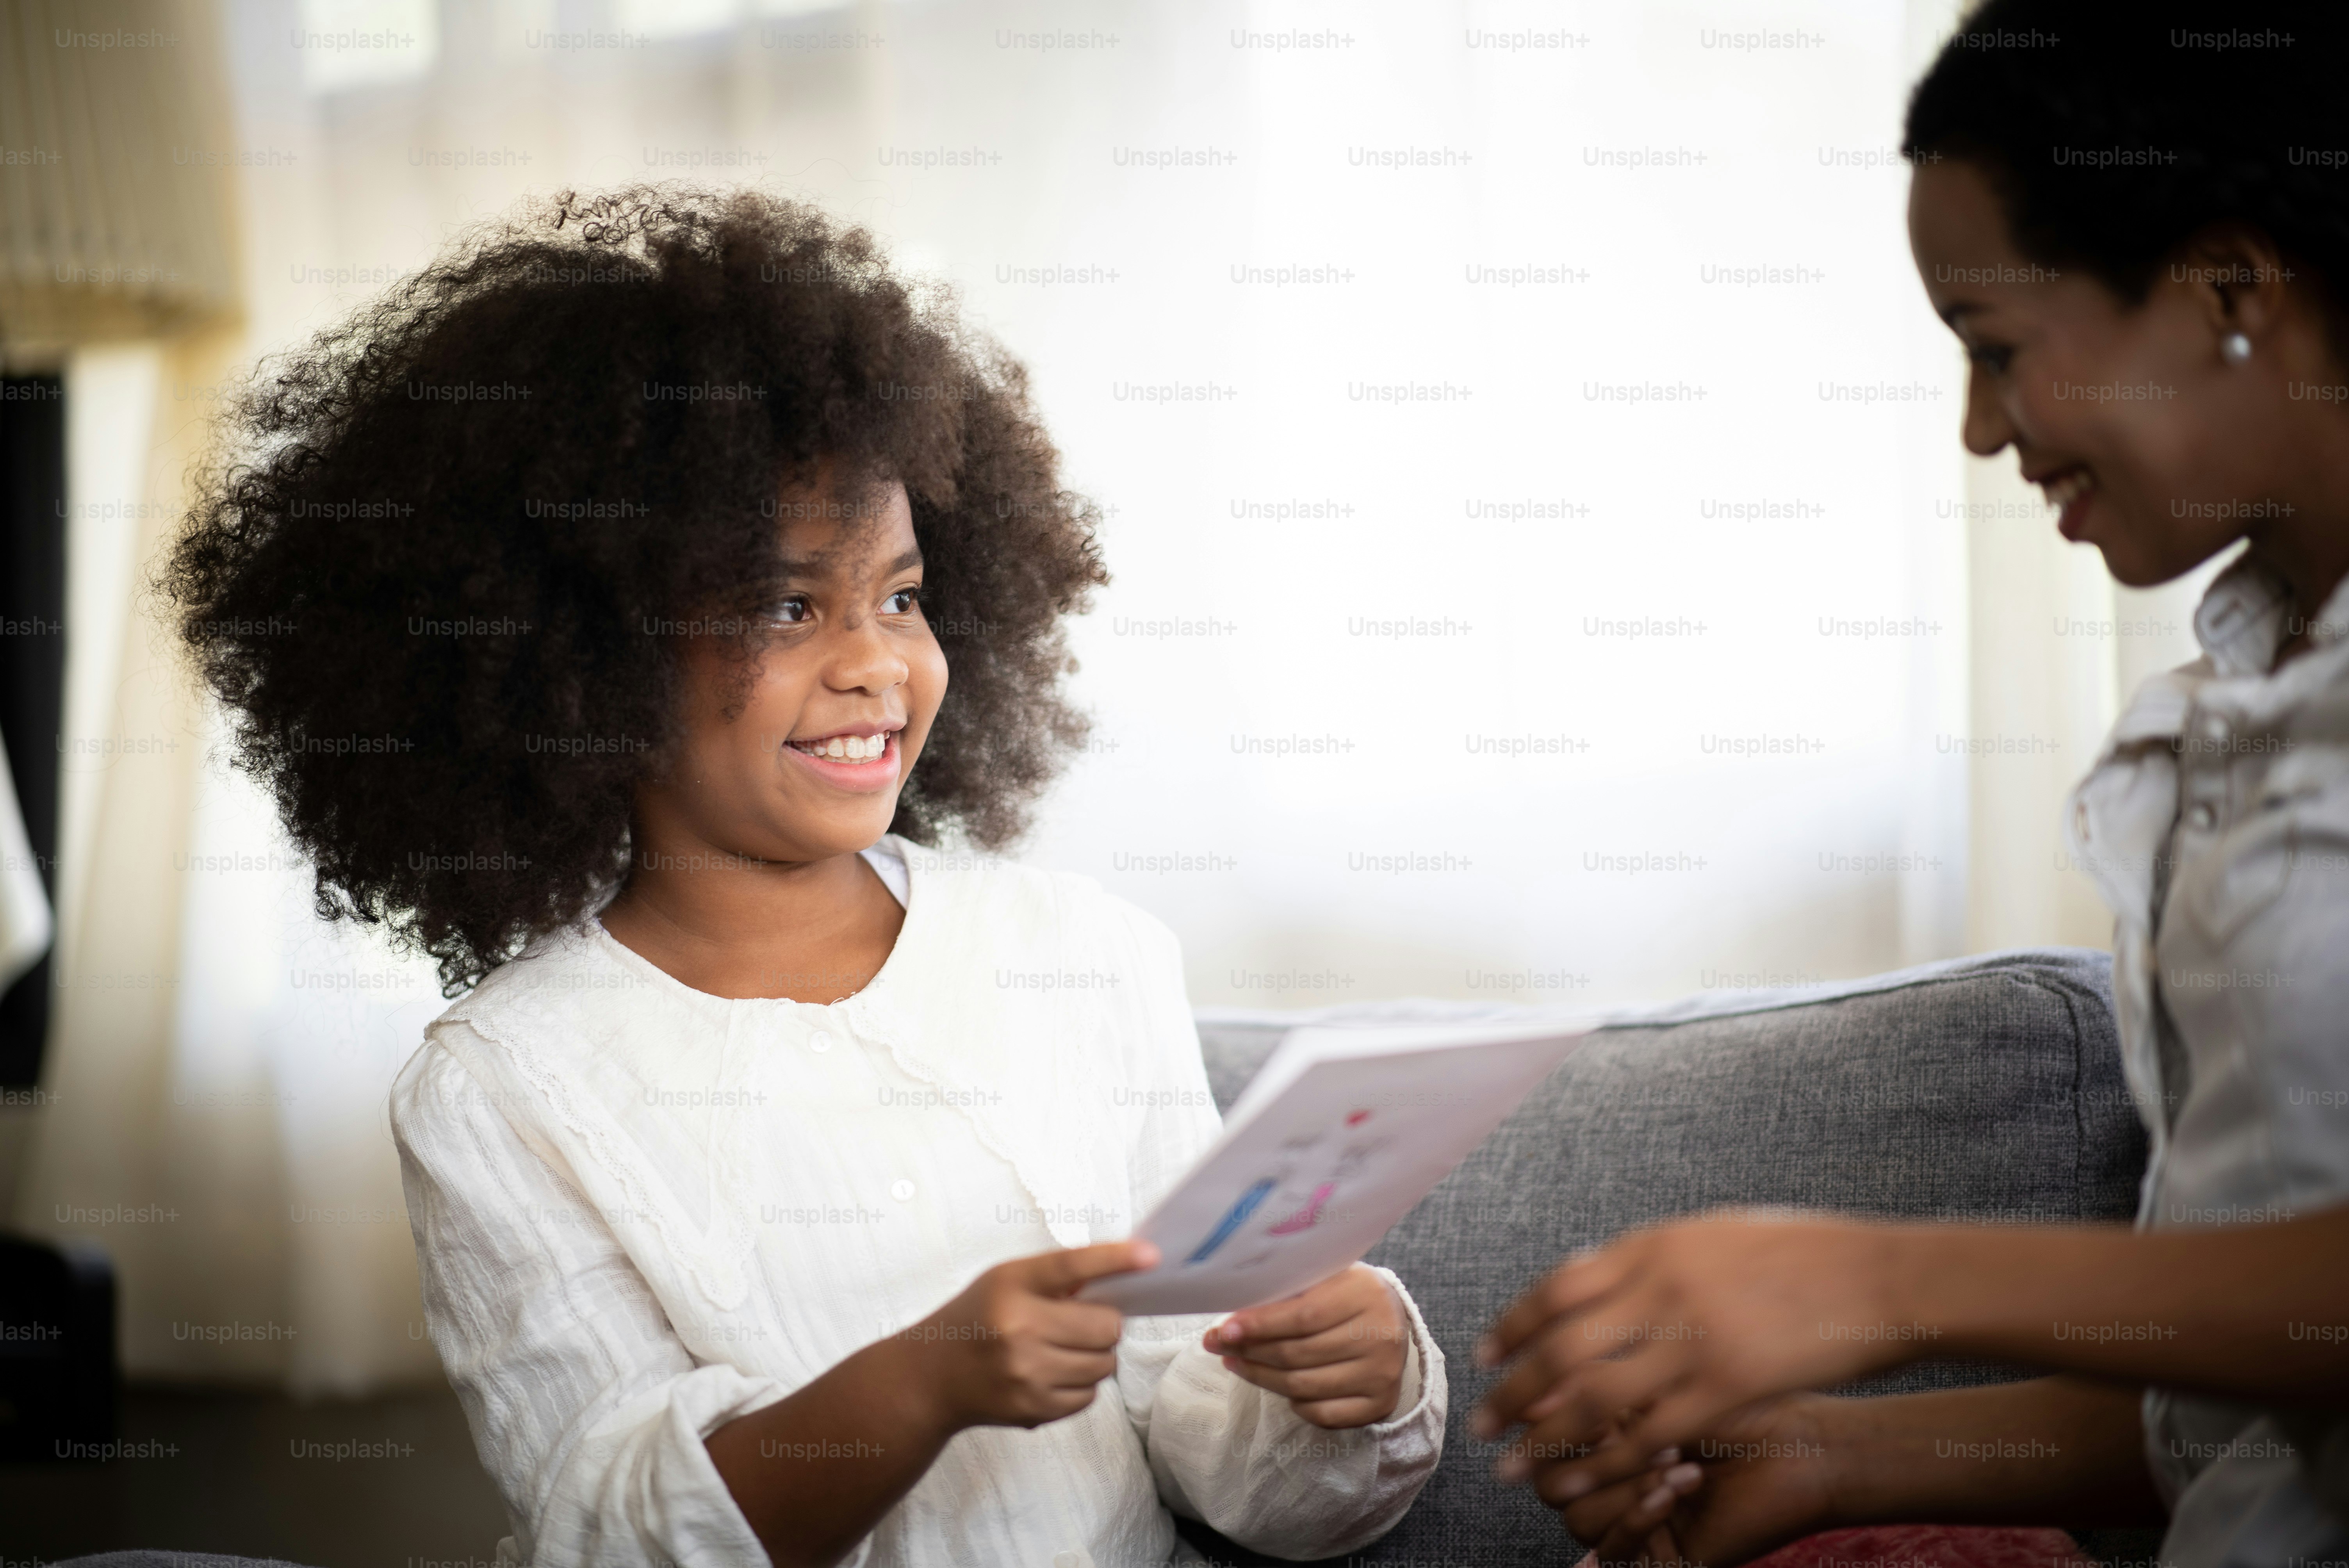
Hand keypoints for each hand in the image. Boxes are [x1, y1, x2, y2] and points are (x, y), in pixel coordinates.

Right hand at [912, 1240, 1156, 1431]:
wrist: (932, 1377)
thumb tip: (1122, 1278)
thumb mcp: (1007, 1280)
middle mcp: (1017, 1328)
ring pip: (1104, 1364)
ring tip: (1065, 1349)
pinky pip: (1089, 1396)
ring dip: (1096, 1355)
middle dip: (1105, 1324)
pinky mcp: (1033, 1409)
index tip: (1151, 1256)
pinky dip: (1081, 1385)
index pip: (1072, 1265)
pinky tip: (1053, 1374)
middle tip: (1083, 1322)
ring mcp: (1026, 1374)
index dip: (1115, 1259)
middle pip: (1106, 1326)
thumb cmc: (978, 1318)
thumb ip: (1058, 1278)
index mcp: (1012, 1285)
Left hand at [1206, 1263, 1410, 1427]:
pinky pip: (1322, 1413)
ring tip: (1235, 1363)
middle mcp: (1381, 1335)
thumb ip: (1285, 1291)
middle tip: (1217, 1346)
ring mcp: (1382, 1374)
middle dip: (1249, 1352)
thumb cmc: (1343, 1294)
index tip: (1222, 1330)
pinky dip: (1294, 1403)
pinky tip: (1278, 1386)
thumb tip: (1230, 1317)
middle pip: (1297, 1354)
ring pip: (1303, 1386)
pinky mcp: (1380, 1404)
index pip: (1302, 1315)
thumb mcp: (1322, 1279)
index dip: (1258, 1325)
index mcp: (1365, 1292)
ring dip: (1260, 1377)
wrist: (1392, 1320)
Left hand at [1474, 1211, 1923, 1499]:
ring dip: (1545, 1437)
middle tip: (1483, 1422)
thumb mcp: (1712, 1238)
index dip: (1514, 1325)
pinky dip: (1607, 1464)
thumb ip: (1652, 1262)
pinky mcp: (1728, 1388)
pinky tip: (1580, 1485)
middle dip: (1515, 1390)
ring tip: (1514, 1467)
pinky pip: (1649, 1435)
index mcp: (1655, 1245)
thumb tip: (1595, 1284)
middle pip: (1562, 1347)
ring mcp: (1694, 1339)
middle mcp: (1663, 1289)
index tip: (1486, 1354)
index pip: (1558, 1288)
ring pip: (1594, 1398)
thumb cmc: (1800, 1254)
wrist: (1877, 1278)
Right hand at [1547, 1395, 1841, 1566]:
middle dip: (1580, 1451)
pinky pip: (1612, 1549)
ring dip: (1616, 1483)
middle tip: (1628, 1428)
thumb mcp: (1662, 1388)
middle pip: (1546, 1477)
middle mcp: (1610, 1477)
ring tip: (1671, 1457)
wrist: (1803, 1450)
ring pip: (1573, 1513)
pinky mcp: (1656, 1554)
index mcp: (1604, 1434)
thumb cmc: (1745, 1407)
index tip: (1570, 1393)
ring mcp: (1631, 1518)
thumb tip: (1534, 1386)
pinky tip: (1672, 1487)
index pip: (1542, 1433)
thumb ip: (1596, 1387)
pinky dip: (1635, 1516)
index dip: (1546, 1416)